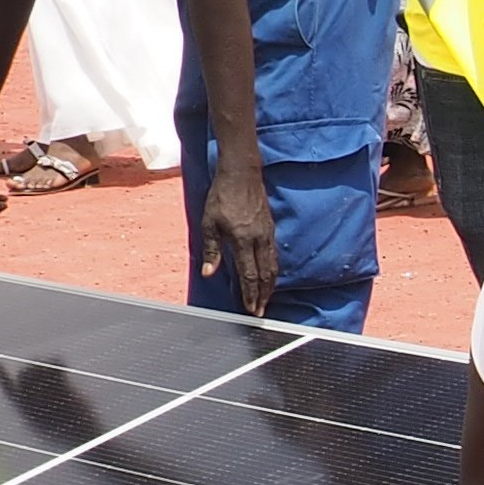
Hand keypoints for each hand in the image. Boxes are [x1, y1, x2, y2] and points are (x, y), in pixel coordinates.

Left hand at [201, 155, 279, 313]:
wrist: (242, 173)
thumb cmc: (222, 196)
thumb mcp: (209, 222)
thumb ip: (211, 250)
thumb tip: (209, 273)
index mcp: (243, 239)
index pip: (249, 274)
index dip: (250, 294)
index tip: (250, 308)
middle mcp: (259, 239)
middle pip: (265, 275)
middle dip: (263, 295)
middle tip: (260, 310)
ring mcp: (267, 234)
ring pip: (273, 266)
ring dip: (270, 285)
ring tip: (266, 298)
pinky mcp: (270, 229)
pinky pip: (274, 255)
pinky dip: (272, 270)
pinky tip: (268, 275)